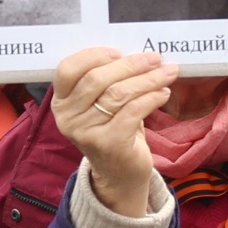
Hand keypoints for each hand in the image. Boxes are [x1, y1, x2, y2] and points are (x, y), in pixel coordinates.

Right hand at [51, 47, 176, 217]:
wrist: (120, 175)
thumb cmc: (114, 130)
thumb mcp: (101, 105)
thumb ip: (108, 81)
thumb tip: (137, 53)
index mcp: (61, 102)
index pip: (67, 69)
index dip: (93, 56)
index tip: (120, 52)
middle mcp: (68, 118)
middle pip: (97, 79)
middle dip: (130, 65)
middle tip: (155, 58)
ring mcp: (86, 132)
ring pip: (118, 94)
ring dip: (148, 80)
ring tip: (167, 73)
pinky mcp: (108, 144)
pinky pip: (133, 111)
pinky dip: (152, 98)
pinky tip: (164, 94)